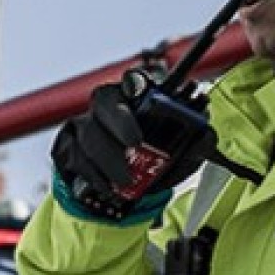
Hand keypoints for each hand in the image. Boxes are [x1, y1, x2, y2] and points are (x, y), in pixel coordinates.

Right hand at [51, 79, 215, 221]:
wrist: (118, 194)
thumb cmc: (149, 163)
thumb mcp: (179, 154)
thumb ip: (195, 143)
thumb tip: (206, 135)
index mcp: (134, 99)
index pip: (134, 81)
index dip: (137, 83)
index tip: (143, 89)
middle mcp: (106, 107)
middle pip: (105, 102)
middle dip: (121, 123)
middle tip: (136, 143)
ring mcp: (83, 126)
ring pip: (91, 136)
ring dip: (111, 161)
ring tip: (127, 181)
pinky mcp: (67, 149)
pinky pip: (78, 160)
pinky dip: (96, 177)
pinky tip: (108, 187)